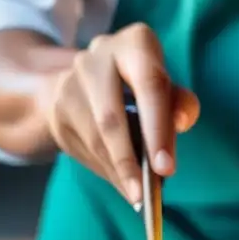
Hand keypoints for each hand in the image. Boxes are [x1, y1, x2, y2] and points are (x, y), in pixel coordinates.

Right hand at [45, 23, 199, 203]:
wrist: (89, 82)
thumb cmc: (141, 88)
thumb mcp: (166, 89)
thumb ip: (180, 104)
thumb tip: (181, 122)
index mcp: (135, 44)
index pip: (149, 86)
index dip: (158, 130)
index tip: (165, 169)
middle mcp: (99, 56)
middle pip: (111, 117)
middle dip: (129, 161)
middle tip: (144, 194)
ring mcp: (72, 81)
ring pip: (94, 138)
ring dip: (116, 172)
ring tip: (135, 195)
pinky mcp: (57, 107)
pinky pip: (82, 147)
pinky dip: (105, 170)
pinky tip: (120, 182)